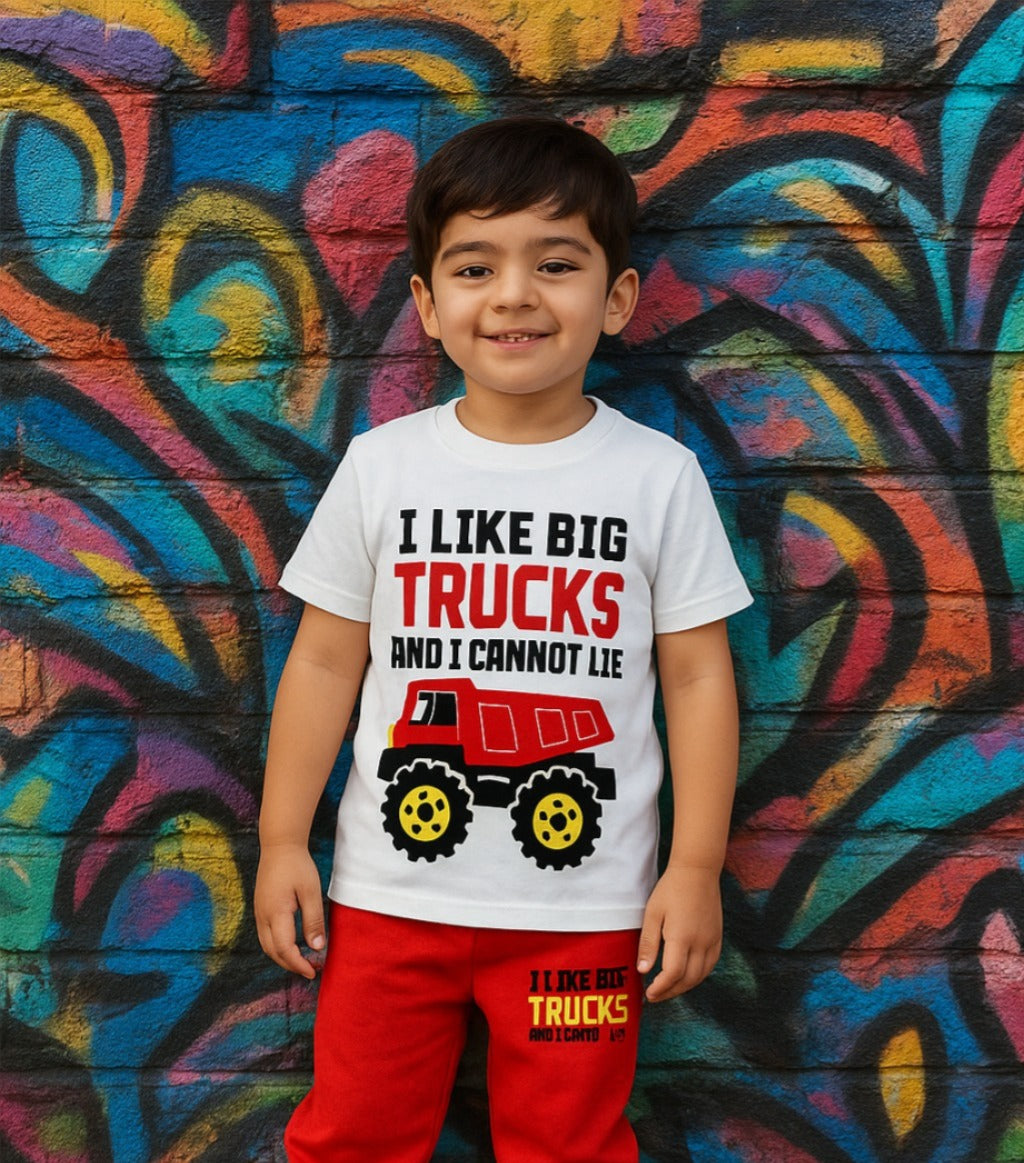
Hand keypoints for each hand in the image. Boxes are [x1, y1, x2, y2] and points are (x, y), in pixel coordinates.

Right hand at [254, 842, 326, 978]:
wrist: (279, 846)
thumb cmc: (297, 866)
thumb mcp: (311, 891)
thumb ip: (313, 920)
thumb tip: (317, 947)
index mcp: (276, 913)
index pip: (285, 949)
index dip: (298, 964)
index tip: (313, 972)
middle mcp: (263, 916)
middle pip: (273, 952)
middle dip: (291, 965)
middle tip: (310, 970)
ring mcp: (259, 912)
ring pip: (267, 946)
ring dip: (283, 957)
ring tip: (301, 961)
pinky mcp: (260, 908)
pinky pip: (265, 936)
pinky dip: (277, 947)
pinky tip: (291, 945)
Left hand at [637, 865, 722, 1001]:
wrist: (697, 871)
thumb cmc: (671, 889)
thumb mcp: (653, 913)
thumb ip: (648, 943)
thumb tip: (643, 971)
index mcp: (681, 937)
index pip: (672, 974)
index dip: (660, 988)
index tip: (648, 994)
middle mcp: (700, 943)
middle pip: (687, 980)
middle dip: (670, 992)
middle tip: (655, 996)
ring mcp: (712, 941)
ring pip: (701, 976)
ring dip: (684, 987)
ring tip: (668, 989)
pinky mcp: (718, 937)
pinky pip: (710, 965)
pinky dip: (698, 976)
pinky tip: (687, 976)